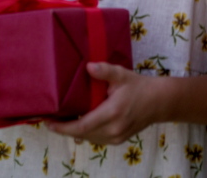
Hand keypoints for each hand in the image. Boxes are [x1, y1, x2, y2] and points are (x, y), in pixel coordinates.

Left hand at [47, 62, 164, 143]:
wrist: (158, 102)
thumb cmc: (138, 86)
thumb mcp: (122, 75)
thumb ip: (105, 71)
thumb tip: (88, 66)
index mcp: (112, 113)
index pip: (82, 126)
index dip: (63, 127)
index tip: (48, 122)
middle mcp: (112, 130)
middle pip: (82, 134)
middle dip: (64, 128)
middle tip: (50, 119)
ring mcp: (115, 138)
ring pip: (88, 138)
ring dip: (74, 131)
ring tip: (61, 121)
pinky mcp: (117, 140)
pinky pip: (96, 139)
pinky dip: (86, 133)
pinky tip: (79, 123)